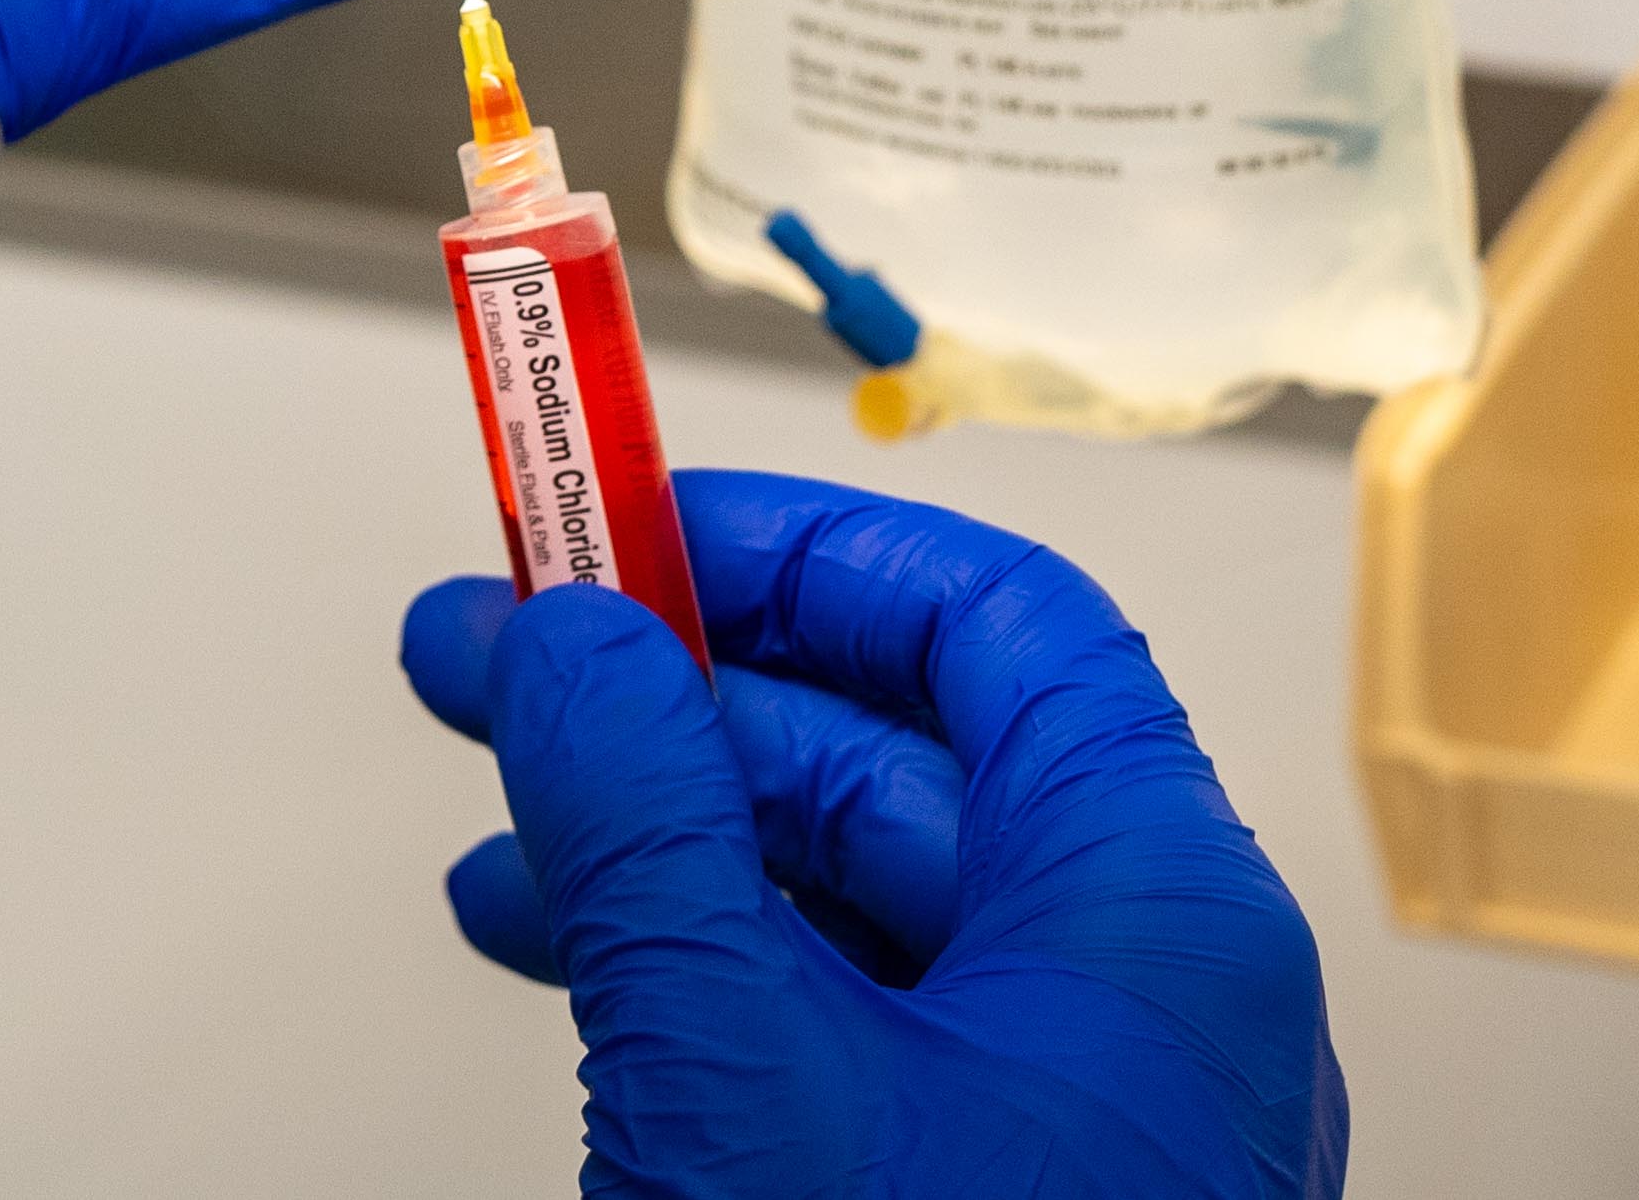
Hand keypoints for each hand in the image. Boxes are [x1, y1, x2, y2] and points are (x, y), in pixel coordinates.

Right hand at [400, 472, 1346, 1198]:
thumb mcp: (735, 1052)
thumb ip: (635, 809)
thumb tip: (566, 638)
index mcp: (1151, 923)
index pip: (996, 628)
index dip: (801, 546)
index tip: (632, 514)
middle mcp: (1129, 1006)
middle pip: (895, 751)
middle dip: (667, 688)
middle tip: (496, 638)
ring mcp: (1061, 1124)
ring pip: (840, 893)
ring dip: (647, 824)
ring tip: (487, 804)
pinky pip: (829, 1023)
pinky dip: (681, 958)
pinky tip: (552, 950)